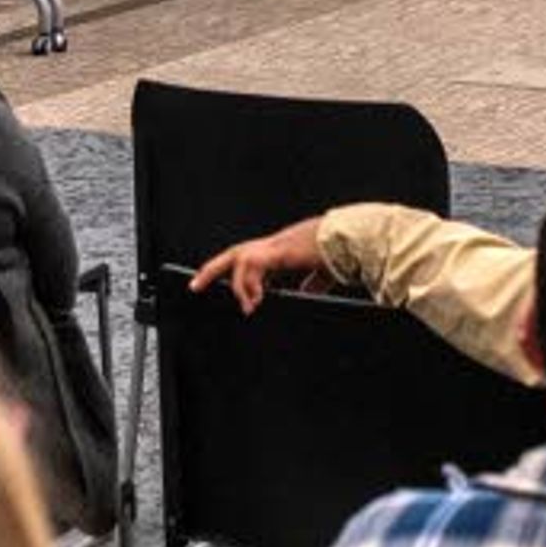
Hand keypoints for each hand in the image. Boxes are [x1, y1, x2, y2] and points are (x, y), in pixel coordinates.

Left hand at [189, 217, 330, 313]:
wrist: (351, 239)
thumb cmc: (340, 252)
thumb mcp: (323, 273)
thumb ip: (313, 282)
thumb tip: (307, 291)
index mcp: (281, 250)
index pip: (248, 259)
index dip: (234, 273)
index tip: (225, 289)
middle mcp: (273, 245)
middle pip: (233, 254)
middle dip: (212, 270)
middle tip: (194, 287)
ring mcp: (274, 246)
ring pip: (238, 258)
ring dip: (237, 284)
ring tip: (247, 308)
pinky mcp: (278, 250)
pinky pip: (252, 266)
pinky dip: (249, 284)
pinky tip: (255, 301)